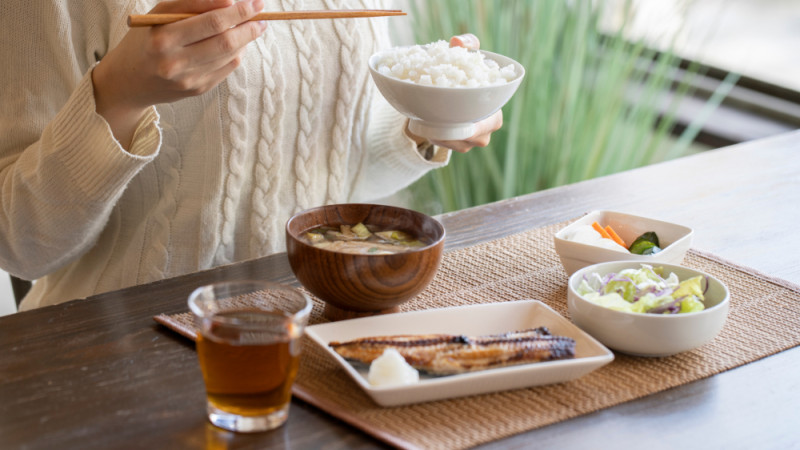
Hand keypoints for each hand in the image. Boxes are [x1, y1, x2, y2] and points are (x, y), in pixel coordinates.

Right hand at [92, 0, 266, 147]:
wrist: (128, 81)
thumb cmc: (146, 39)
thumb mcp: (159, 15)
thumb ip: (192, 5)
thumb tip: (230, 2)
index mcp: (163, 38)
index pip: (211, 22)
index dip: (238, 11)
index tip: (254, 2)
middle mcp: (175, 62)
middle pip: (225, 41)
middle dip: (248, 25)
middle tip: (261, 14)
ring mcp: (189, 80)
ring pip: (230, 56)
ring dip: (246, 39)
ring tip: (253, 27)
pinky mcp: (198, 90)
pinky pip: (226, 69)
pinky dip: (236, 53)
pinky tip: (237, 44)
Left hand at [404, 33, 503, 153]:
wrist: (449, 91)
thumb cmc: (464, 73)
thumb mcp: (466, 56)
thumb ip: (467, 45)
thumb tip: (458, 42)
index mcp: (496, 112)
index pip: (489, 123)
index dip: (471, 119)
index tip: (453, 111)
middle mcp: (487, 130)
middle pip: (470, 137)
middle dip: (452, 128)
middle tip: (434, 115)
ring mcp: (472, 141)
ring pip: (456, 143)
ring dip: (440, 133)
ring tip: (427, 116)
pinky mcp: (458, 146)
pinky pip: (445, 145)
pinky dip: (434, 136)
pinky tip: (425, 123)